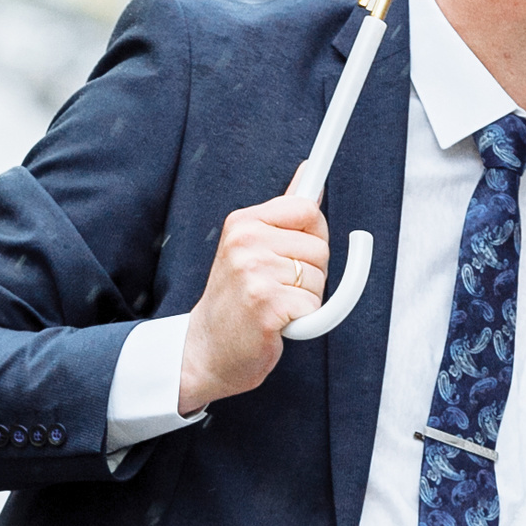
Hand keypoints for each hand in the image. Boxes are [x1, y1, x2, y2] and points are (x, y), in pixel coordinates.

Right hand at [177, 184, 329, 412]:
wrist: (205, 351)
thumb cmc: (234, 302)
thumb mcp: (249, 248)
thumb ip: (281, 214)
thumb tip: (309, 174)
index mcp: (242, 223)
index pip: (305, 208)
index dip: (315, 233)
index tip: (304, 245)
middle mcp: (246, 243)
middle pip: (319, 246)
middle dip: (310, 272)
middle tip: (279, 287)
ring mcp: (254, 273)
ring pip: (319, 278)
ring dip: (306, 299)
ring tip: (273, 305)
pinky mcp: (267, 305)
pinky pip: (314, 306)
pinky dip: (303, 320)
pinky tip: (275, 323)